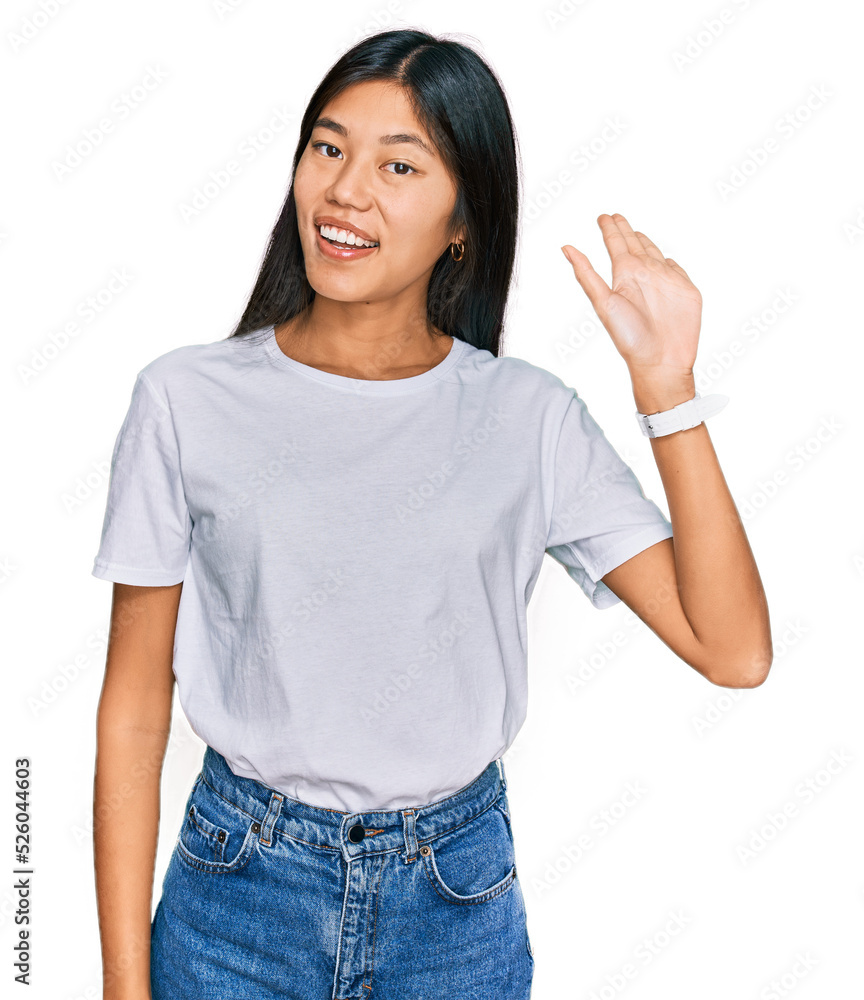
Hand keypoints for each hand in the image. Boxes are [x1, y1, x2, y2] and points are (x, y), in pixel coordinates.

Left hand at [561, 213, 701, 384]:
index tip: (603, 216)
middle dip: (625, 230)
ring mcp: (666, 282)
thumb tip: (565, 248)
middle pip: (634, 245)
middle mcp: (644, 276)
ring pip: (655, 254)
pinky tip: (666, 259)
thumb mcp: (603, 302)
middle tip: (616, 216)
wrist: (661, 360)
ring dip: (645, 242)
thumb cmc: (629, 337)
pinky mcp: (686, 290)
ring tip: (636, 232)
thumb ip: (586, 274)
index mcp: (625, 276)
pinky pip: (677, 270)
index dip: (610, 229)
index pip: (616, 245)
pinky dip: (672, 263)